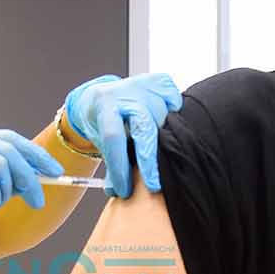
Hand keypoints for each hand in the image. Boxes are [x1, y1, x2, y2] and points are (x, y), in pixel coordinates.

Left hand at [63, 72, 182, 197]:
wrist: (101, 95)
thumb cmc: (102, 122)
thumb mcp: (99, 141)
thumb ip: (110, 164)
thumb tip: (118, 192)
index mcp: (103, 106)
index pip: (113, 137)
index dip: (120, 166)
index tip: (125, 189)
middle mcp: (123, 92)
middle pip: (143, 126)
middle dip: (149, 158)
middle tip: (153, 185)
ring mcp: (143, 84)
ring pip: (163, 116)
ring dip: (163, 140)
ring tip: (160, 155)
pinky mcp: (160, 81)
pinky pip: (175, 101)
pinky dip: (174, 114)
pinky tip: (168, 124)